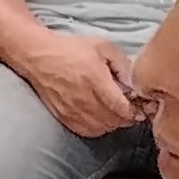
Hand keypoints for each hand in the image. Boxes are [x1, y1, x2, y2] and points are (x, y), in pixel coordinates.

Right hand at [12, 30, 143, 138]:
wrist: (39, 58)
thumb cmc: (72, 50)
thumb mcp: (103, 47)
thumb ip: (123, 64)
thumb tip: (135, 84)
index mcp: (95, 79)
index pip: (120, 107)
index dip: (134, 111)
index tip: (140, 108)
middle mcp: (84, 99)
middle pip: (113, 120)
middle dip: (127, 118)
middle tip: (131, 110)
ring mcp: (72, 111)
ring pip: (102, 128)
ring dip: (113, 124)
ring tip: (116, 114)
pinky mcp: (64, 118)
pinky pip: (87, 131)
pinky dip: (98, 128)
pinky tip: (101, 118)